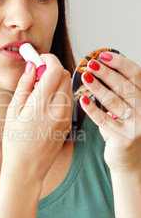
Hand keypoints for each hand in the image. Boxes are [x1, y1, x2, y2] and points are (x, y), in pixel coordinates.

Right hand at [1, 54, 72, 184]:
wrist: (27, 169)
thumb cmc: (15, 142)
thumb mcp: (14, 110)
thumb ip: (24, 85)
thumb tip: (31, 66)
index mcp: (42, 104)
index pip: (55, 69)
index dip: (47, 59)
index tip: (37, 58)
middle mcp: (59, 109)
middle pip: (65, 75)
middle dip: (52, 68)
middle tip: (36, 74)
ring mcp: (66, 117)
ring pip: (67, 87)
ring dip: (56, 81)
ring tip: (38, 91)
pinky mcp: (68, 124)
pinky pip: (68, 100)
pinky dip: (58, 94)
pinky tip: (44, 103)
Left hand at [79, 52, 140, 172]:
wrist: (131, 161)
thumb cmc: (127, 130)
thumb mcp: (131, 108)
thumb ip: (123, 92)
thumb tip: (103, 67)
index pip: (137, 75)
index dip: (120, 63)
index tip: (104, 56)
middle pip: (125, 86)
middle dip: (106, 73)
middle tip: (90, 64)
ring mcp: (137, 127)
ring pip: (113, 102)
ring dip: (97, 87)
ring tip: (84, 77)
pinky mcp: (124, 139)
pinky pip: (103, 120)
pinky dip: (91, 109)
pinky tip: (82, 99)